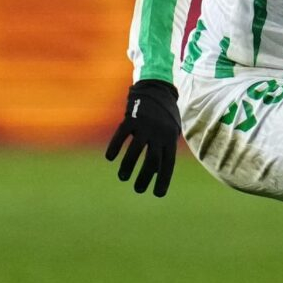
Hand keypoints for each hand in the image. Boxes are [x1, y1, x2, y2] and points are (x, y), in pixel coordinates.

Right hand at [104, 80, 180, 196]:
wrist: (158, 88)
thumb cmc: (165, 114)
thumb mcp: (171, 130)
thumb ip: (165, 148)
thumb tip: (158, 171)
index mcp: (170, 138)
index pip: (168, 163)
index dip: (163, 179)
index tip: (158, 194)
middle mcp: (159, 133)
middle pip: (152, 160)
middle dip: (145, 177)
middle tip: (138, 190)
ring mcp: (145, 125)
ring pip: (136, 150)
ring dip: (129, 166)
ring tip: (124, 178)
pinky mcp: (132, 118)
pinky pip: (122, 135)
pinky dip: (115, 146)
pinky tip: (110, 158)